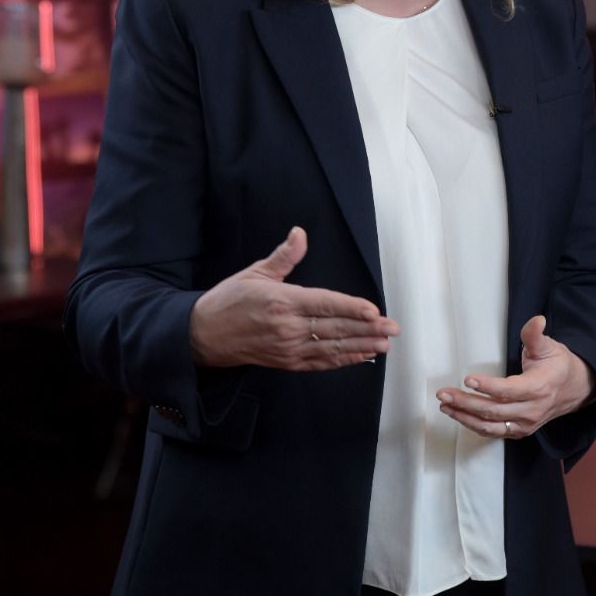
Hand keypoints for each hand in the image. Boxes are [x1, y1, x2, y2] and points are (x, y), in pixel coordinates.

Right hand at [188, 227, 398, 369]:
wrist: (202, 336)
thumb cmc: (229, 300)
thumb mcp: (255, 273)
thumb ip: (283, 256)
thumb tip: (300, 233)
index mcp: (282, 301)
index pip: (324, 304)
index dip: (351, 308)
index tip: (373, 310)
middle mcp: (287, 327)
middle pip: (334, 328)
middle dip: (367, 328)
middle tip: (392, 328)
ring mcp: (288, 348)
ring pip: (331, 348)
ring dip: (361, 346)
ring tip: (385, 343)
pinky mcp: (286, 363)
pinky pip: (320, 363)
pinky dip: (343, 360)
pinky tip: (362, 355)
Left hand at [436, 315, 595, 438]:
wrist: (575, 389)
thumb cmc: (558, 366)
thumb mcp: (549, 347)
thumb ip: (535, 336)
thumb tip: (536, 320)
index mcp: (539, 387)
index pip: (509, 390)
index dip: (488, 387)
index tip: (469, 379)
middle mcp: (532, 409)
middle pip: (494, 410)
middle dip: (466, 403)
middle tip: (444, 393)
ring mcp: (525, 423)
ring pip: (490, 426)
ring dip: (465, 417)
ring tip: (445, 405)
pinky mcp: (520, 431)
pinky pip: (494, 433)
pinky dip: (474, 426)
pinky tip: (459, 415)